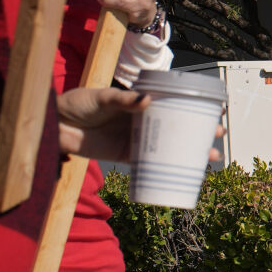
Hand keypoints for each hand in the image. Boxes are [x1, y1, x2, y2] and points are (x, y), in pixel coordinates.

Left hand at [55, 86, 222, 163]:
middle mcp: (143, 121)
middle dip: (200, 132)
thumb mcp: (100, 96)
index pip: (175, 103)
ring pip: (168, 147)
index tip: (216, 110)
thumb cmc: (78, 103)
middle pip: (177, 127)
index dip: (196, 107)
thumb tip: (146, 100)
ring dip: (189, 153)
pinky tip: (181, 174)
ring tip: (209, 158)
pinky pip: (148, 164)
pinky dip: (164, 170)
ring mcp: (135, 139)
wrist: (54, 125)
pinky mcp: (124, 156)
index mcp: (142, 103)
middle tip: (218, 136)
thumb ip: (122, 99)